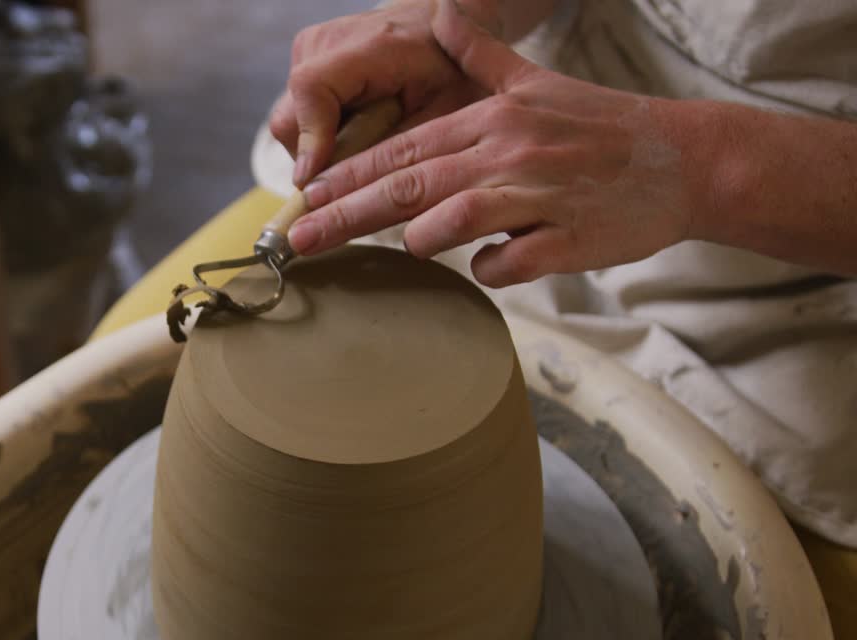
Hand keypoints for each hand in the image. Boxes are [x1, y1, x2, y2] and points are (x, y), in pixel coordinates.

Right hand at [270, 0, 486, 186]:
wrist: (443, 27)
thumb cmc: (452, 70)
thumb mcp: (441, 112)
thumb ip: (395, 147)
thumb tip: (349, 195)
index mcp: (370, 47)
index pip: (312, 89)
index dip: (309, 140)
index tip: (313, 183)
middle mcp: (326, 42)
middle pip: (289, 120)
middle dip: (316, 159)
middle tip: (359, 173)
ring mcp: (309, 50)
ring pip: (289, 123)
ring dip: (320, 148)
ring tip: (366, 145)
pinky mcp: (304, 62)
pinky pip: (296, 115)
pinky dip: (321, 134)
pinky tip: (356, 130)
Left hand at [287, 0, 693, 287]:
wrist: (686, 159)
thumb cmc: (602, 126)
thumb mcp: (537, 81)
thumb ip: (479, 55)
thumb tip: (439, 14)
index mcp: (492, 119)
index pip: (403, 149)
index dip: (349, 177)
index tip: (305, 198)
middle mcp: (508, 152)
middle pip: (409, 187)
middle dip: (345, 216)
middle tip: (297, 240)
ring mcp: (539, 195)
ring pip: (455, 219)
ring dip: (423, 238)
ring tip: (410, 246)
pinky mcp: (570, 239)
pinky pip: (512, 263)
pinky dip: (494, 269)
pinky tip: (496, 263)